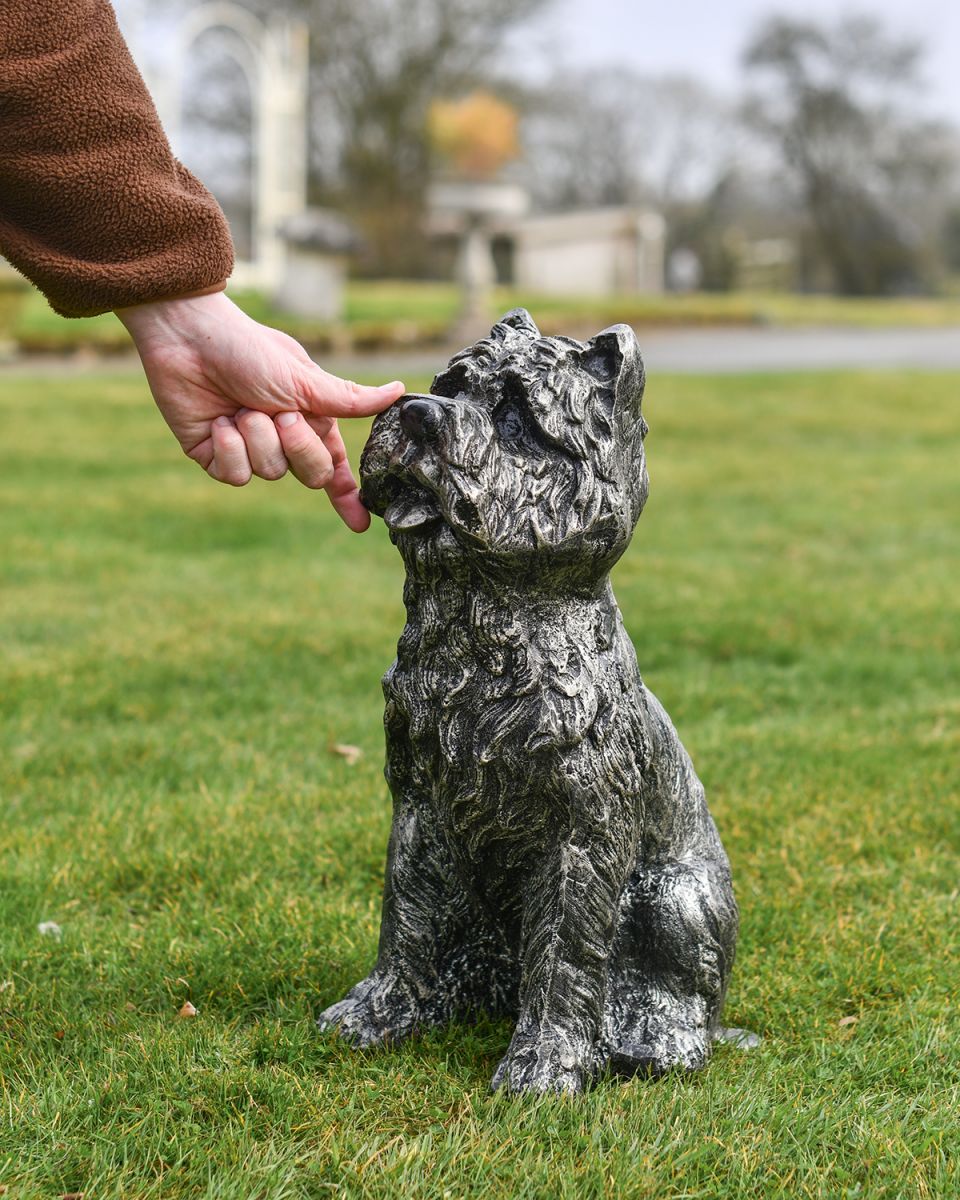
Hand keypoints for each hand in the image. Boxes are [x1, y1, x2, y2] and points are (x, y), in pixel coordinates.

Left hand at [115, 291, 404, 530]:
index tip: (361, 524)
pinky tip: (219, 422)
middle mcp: (281, 438)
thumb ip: (350, 399)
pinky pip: (236, 476)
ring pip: (270, 472)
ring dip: (258, 437)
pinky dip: (230, 448)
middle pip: (310, 474)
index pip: (334, 466)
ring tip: (241, 407)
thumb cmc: (249, 349)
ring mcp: (248, 449)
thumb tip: (398, 391)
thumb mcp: (305, 379)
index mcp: (310, 419)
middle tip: (282, 415)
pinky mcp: (215, 456)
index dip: (348, 497)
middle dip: (299, 447)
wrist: (189, 338)